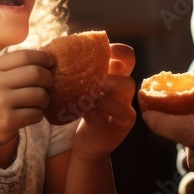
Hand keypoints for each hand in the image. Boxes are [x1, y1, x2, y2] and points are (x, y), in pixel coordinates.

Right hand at [0, 49, 54, 148]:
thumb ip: (15, 65)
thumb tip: (47, 57)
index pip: (24, 56)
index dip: (42, 57)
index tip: (52, 62)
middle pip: (36, 73)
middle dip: (48, 79)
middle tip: (49, 85)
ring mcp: (0, 103)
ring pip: (39, 95)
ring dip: (45, 99)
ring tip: (39, 101)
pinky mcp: (8, 121)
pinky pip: (36, 114)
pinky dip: (39, 114)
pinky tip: (31, 114)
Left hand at [71, 43, 136, 161]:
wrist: (87, 145)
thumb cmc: (85, 110)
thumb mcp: (86, 89)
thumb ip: (84, 71)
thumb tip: (64, 49)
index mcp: (118, 79)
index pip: (128, 59)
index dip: (120, 52)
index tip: (104, 50)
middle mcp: (125, 96)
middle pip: (128, 81)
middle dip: (110, 78)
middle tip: (93, 81)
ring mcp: (124, 113)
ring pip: (123, 99)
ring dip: (103, 96)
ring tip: (88, 96)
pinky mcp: (117, 130)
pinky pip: (106, 118)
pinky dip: (92, 113)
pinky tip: (81, 110)